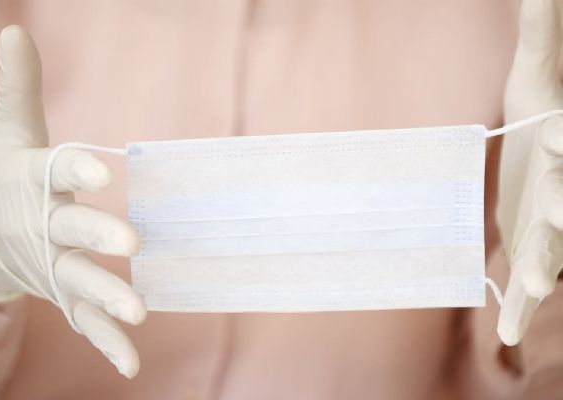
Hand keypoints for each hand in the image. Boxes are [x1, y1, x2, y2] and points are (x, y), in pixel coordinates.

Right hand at [0, 26, 145, 377]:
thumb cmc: (1, 177)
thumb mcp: (11, 131)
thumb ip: (20, 87)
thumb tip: (16, 27)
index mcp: (31, 181)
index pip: (55, 170)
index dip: (76, 169)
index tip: (100, 169)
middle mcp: (41, 226)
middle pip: (70, 231)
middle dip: (97, 236)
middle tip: (131, 244)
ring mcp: (50, 265)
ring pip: (80, 281)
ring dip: (108, 297)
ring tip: (138, 312)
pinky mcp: (60, 292)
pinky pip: (84, 319)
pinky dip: (107, 342)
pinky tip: (132, 364)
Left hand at [497, 0, 562, 344]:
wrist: (541, 150)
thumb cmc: (539, 107)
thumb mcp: (539, 68)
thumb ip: (540, 31)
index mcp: (558, 145)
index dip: (562, 145)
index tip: (555, 138)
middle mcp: (560, 188)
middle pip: (562, 201)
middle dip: (559, 210)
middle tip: (554, 218)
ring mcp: (549, 224)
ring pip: (550, 249)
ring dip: (541, 267)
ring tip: (531, 287)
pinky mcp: (532, 248)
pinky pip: (527, 279)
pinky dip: (518, 304)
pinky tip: (506, 331)